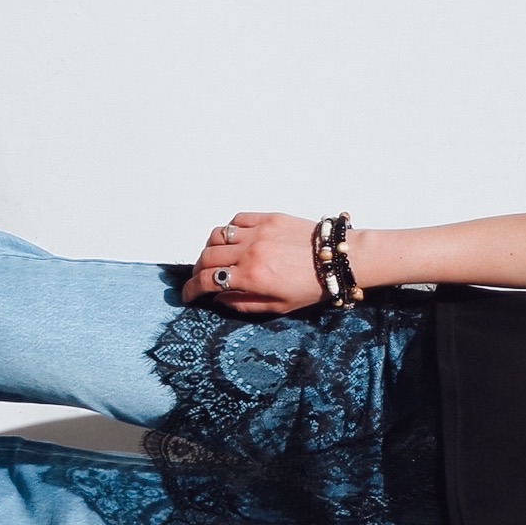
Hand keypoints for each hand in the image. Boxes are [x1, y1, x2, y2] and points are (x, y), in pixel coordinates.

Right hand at [182, 212, 322, 313]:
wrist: (337, 260)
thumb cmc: (312, 287)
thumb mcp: (278, 307)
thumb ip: (244, 304)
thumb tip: (218, 299)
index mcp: (253, 277)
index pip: (207, 280)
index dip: (191, 289)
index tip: (188, 295)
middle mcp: (251, 252)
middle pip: (207, 257)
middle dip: (198, 271)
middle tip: (201, 278)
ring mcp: (258, 232)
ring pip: (216, 236)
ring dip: (210, 249)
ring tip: (216, 259)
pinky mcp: (268, 218)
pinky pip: (236, 220)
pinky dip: (229, 231)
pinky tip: (234, 241)